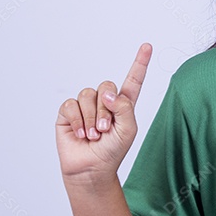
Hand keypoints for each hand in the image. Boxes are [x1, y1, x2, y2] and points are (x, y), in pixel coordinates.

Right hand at [55, 42, 151, 182]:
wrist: (91, 169)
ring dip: (91, 118)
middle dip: (105, 110)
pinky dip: (77, 121)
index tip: (147, 46)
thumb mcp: (127, 130)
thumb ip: (124, 107)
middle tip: (104, 130)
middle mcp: (103, 101)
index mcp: (123, 104)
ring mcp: (85, 105)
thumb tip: (107, 93)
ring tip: (93, 135)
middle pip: (106, 86)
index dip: (140, 63)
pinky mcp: (68, 113)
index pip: (132, 80)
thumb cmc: (112, 151)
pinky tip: (80, 134)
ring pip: (87, 95)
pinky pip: (70, 105)